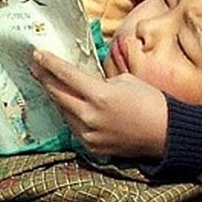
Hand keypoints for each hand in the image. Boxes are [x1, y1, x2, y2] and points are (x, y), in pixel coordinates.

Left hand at [31, 48, 168, 159]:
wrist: (166, 133)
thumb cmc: (150, 101)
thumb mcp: (125, 80)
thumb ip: (100, 81)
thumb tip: (84, 81)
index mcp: (99, 96)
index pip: (66, 76)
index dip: (49, 64)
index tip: (37, 55)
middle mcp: (90, 116)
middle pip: (58, 94)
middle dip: (45, 79)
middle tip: (35, 67)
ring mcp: (89, 134)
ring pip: (63, 112)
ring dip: (56, 97)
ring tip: (49, 84)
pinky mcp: (93, 147)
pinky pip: (74, 127)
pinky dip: (70, 115)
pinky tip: (67, 105)